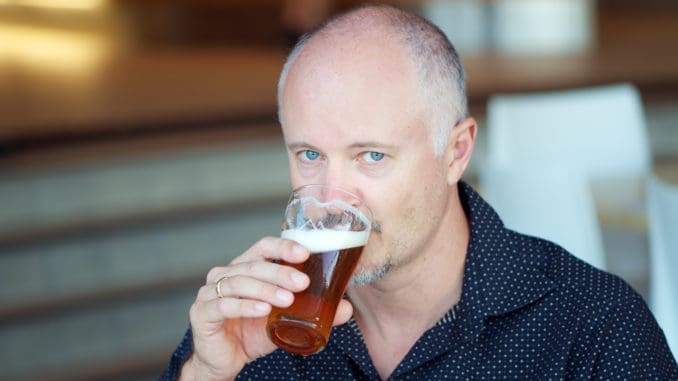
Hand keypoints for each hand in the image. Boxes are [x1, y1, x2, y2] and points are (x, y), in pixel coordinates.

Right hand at [180, 236, 352, 380]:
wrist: (224, 360)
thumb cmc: (252, 333)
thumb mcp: (285, 321)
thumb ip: (313, 313)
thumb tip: (347, 309)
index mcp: (245, 267)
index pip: (263, 247)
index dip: (282, 247)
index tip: (305, 253)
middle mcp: (225, 274)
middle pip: (254, 264)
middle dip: (280, 272)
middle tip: (303, 283)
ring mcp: (210, 292)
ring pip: (239, 282)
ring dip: (266, 289)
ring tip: (287, 300)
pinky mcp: (201, 312)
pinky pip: (223, 305)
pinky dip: (244, 306)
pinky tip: (262, 310)